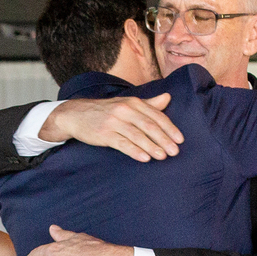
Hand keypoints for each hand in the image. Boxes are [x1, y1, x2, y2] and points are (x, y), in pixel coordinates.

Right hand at [41, 94, 183, 161]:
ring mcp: (114, 122)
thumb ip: (148, 103)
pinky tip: (144, 158)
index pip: (156, 115)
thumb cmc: (106, 111)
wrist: (76, 115)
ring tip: (163, 156)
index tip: (180, 140)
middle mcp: (125, 110)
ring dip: (152, 146)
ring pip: (137, 135)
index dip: (169, 128)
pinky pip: (122, 143)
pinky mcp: (104, 134)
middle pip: (149, 125)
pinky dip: (134, 151)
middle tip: (175, 151)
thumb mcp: (127, 104)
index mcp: (133, 102)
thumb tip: (168, 98)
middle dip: (164, 139)